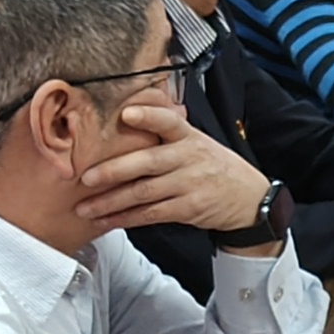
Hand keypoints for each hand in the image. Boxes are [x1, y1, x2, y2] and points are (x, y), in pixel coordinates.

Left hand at [78, 101, 272, 242]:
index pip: (168, 121)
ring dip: (110, 202)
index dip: (149, 116)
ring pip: (143, 193)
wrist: (248, 198)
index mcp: (188, 136)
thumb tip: (128, 112)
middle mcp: (188, 158)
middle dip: (114, 171)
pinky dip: (125, 218)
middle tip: (86, 177)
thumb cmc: (213, 165)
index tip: (127, 113)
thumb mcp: (197, 140)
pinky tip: (107, 220)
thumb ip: (167, 131)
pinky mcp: (188, 208)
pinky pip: (151, 214)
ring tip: (84, 207)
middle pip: (147, 162)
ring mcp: (188, 185)